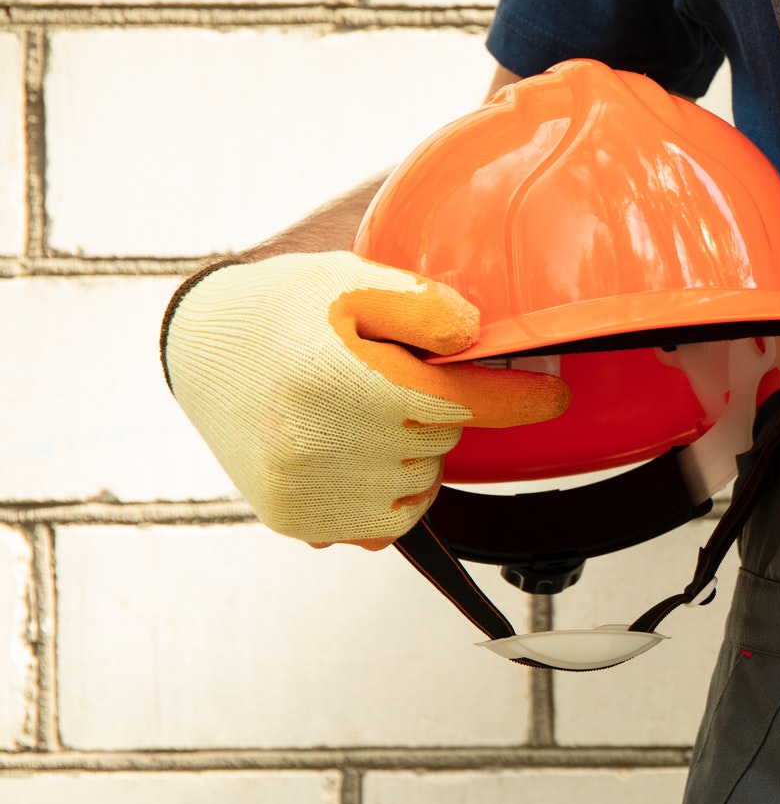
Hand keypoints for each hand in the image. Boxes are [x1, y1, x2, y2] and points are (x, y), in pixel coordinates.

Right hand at [163, 251, 568, 548]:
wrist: (201, 349)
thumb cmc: (287, 308)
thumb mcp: (356, 279)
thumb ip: (426, 305)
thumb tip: (479, 339)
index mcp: (350, 382)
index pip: (467, 402)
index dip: (522, 398)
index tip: (553, 394)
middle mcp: (329, 445)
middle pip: (442, 440)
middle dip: (438, 410)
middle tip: (389, 376)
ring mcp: (313, 491)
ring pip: (420, 486)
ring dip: (414, 455)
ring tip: (362, 412)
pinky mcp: (300, 521)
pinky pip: (383, 524)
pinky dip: (386, 493)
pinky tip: (353, 453)